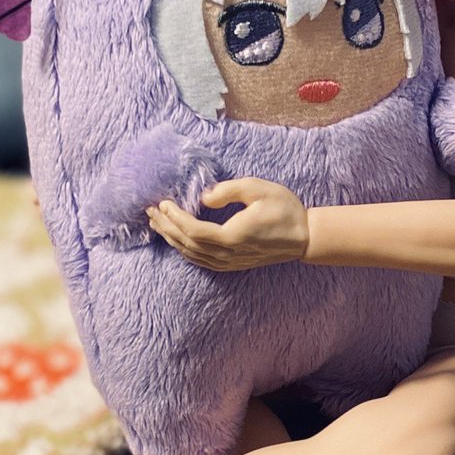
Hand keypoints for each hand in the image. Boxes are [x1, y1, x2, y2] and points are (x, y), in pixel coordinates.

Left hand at [146, 178, 308, 271]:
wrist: (304, 237)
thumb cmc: (284, 209)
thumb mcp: (259, 189)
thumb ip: (228, 190)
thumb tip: (203, 197)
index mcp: (233, 236)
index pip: (193, 230)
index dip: (174, 217)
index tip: (163, 202)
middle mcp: (228, 254)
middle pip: (187, 244)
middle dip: (166, 227)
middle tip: (150, 210)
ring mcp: (230, 262)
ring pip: (192, 255)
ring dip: (172, 238)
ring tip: (157, 223)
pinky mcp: (232, 264)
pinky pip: (201, 260)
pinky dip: (184, 250)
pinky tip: (176, 239)